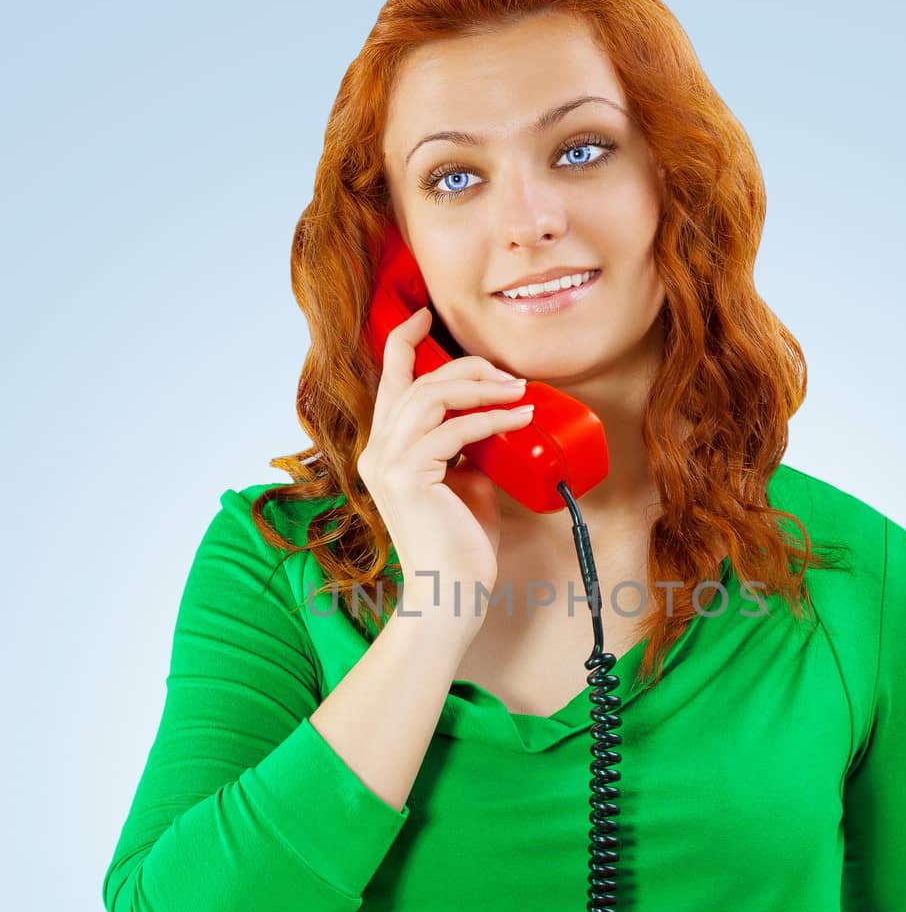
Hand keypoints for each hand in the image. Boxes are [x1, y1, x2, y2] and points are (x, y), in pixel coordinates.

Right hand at [356, 304, 534, 618]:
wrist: (450, 596)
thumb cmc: (459, 547)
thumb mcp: (467, 485)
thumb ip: (469, 451)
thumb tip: (495, 423)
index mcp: (385, 450)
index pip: (389, 381)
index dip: (404, 341)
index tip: (426, 316)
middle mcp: (378, 452)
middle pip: (415, 380)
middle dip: (464, 366)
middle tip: (507, 374)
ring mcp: (388, 464)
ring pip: (431, 397)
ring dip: (480, 387)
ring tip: (518, 392)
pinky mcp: (408, 478)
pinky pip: (453, 431)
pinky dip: (491, 419)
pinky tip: (520, 418)